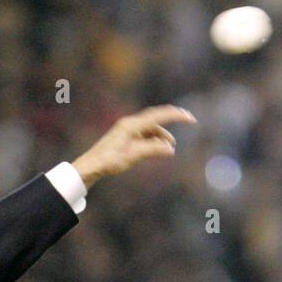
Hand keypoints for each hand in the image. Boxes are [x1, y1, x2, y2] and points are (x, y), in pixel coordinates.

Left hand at [72, 105, 196, 187]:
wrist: (91, 166)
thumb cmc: (109, 161)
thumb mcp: (133, 156)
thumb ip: (152, 150)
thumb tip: (170, 148)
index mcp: (132, 125)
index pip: (159, 115)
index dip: (176, 115)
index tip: (190, 118)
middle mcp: (131, 123)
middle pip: (156, 117)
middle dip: (172, 121)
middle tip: (188, 121)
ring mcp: (128, 129)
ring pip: (151, 127)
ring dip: (162, 135)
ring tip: (170, 148)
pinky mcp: (125, 136)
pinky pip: (145, 134)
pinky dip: (154, 139)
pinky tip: (158, 148)